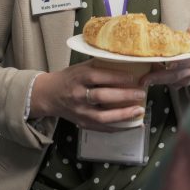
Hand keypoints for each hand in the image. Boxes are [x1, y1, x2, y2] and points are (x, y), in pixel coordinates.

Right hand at [30, 60, 145, 131]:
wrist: (49, 95)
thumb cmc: (70, 78)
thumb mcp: (80, 67)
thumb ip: (99, 66)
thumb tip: (125, 62)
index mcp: (78, 77)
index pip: (98, 77)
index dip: (116, 77)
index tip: (133, 77)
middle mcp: (77, 94)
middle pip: (102, 96)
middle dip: (123, 96)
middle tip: (141, 93)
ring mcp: (79, 111)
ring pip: (103, 116)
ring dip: (123, 115)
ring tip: (139, 111)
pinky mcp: (82, 123)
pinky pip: (102, 127)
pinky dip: (118, 126)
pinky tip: (131, 123)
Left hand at [141, 22, 189, 88]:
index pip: (189, 59)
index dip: (178, 62)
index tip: (165, 63)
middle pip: (178, 74)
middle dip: (160, 77)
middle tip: (144, 79)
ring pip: (175, 81)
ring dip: (159, 81)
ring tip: (144, 79)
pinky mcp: (187, 80)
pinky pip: (175, 84)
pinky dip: (163, 81)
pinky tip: (152, 76)